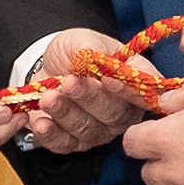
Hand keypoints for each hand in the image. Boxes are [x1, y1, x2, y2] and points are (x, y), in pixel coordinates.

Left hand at [21, 29, 152, 154]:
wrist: (47, 67)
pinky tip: (41, 123)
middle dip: (89, 98)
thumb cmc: (74, 54)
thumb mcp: (82, 40)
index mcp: (133, 84)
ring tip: (47, 97)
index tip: (107, 79)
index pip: (142, 93)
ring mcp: (99, 130)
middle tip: (69, 83)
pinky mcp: (73, 142)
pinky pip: (65, 144)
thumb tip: (92, 57)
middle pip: (114, 114)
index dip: (128, 90)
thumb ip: (91, 48)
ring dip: (65, 112)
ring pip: (87, 129)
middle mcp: (122, 112)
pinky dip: (51, 134)